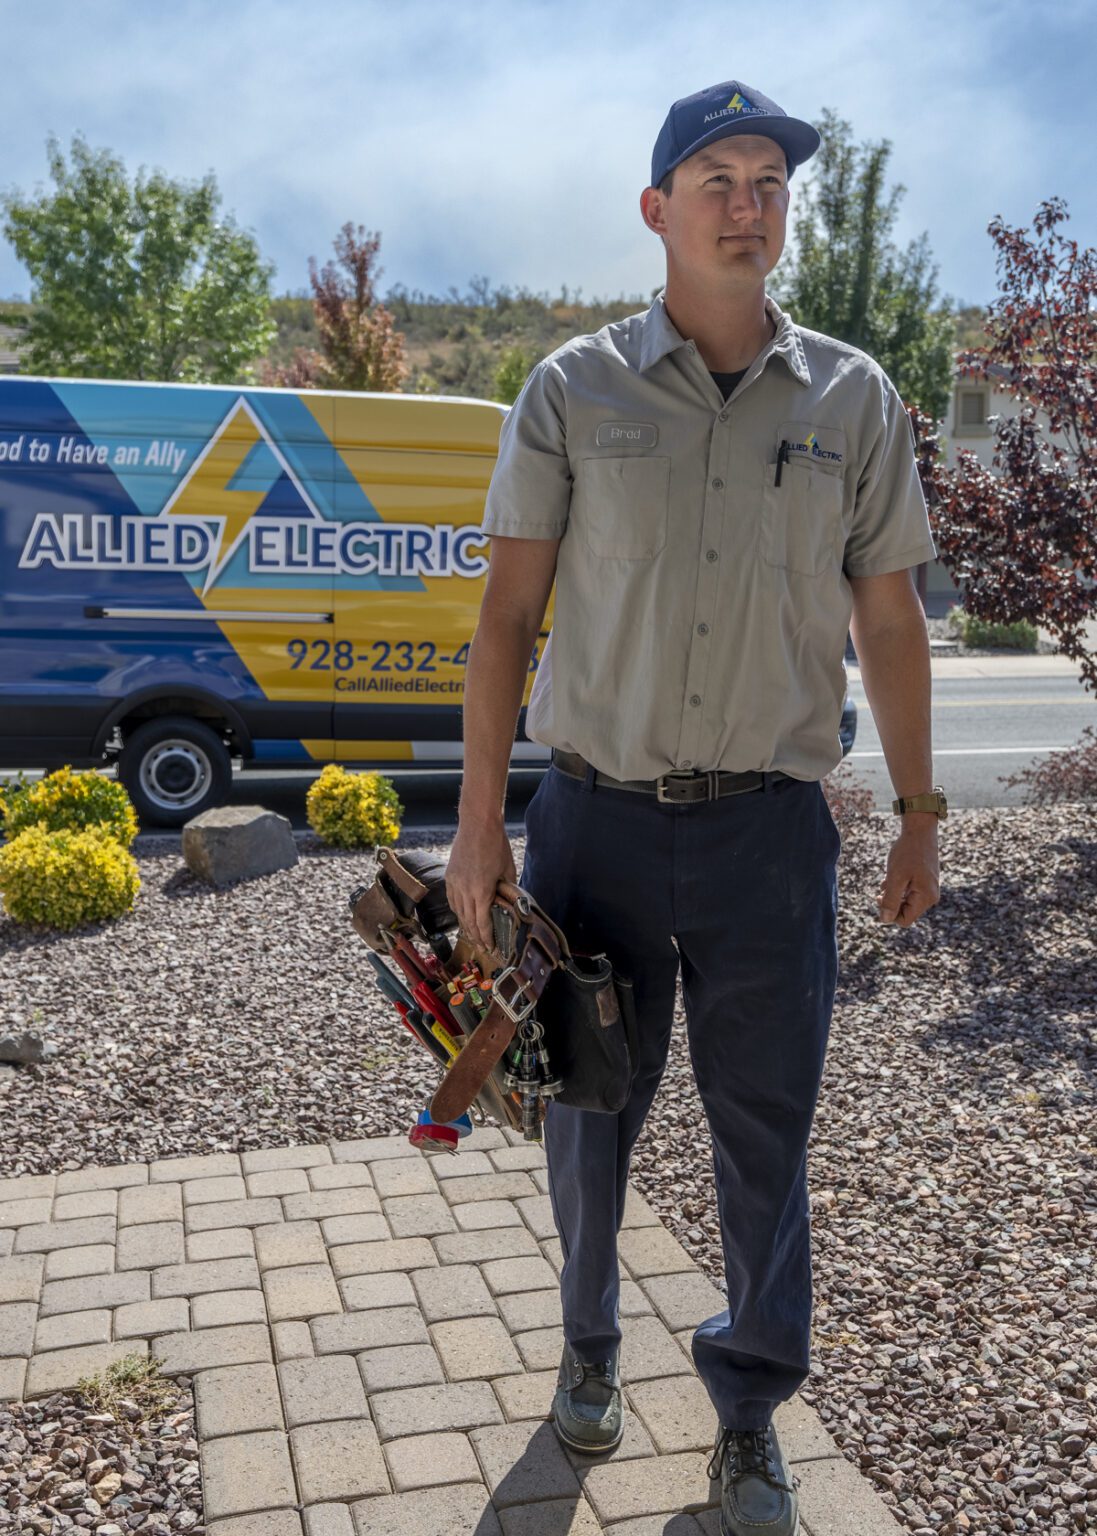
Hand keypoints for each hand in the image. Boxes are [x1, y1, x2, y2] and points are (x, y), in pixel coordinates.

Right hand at [446, 819, 516, 951]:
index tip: (491, 947)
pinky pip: (452, 899)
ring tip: (472, 934)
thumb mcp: (508, 869)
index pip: (482, 922)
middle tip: (482, 946)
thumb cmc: (496, 844)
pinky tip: (462, 914)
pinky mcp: (449, 875)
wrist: (477, 823)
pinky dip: (457, 910)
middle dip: (476, 936)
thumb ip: (507, 889)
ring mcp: (454, 882)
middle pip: (468, 921)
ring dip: (465, 925)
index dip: (486, 937)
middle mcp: (465, 889)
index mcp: (482, 890)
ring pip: (458, 911)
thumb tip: (509, 902)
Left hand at [877, 819, 939, 926]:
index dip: (889, 913)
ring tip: (888, 878)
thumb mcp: (895, 877)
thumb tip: (885, 920)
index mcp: (925, 898)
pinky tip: (893, 874)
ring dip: (893, 893)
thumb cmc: (907, 852)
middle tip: (881, 889)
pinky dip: (898, 886)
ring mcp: (929, 888)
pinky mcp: (925, 881)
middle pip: (905, 911)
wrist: (920, 830)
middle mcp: (930, 896)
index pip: (904, 920)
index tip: (880, 897)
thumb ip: (890, 900)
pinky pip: (908, 891)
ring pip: (905, 901)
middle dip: (891, 902)